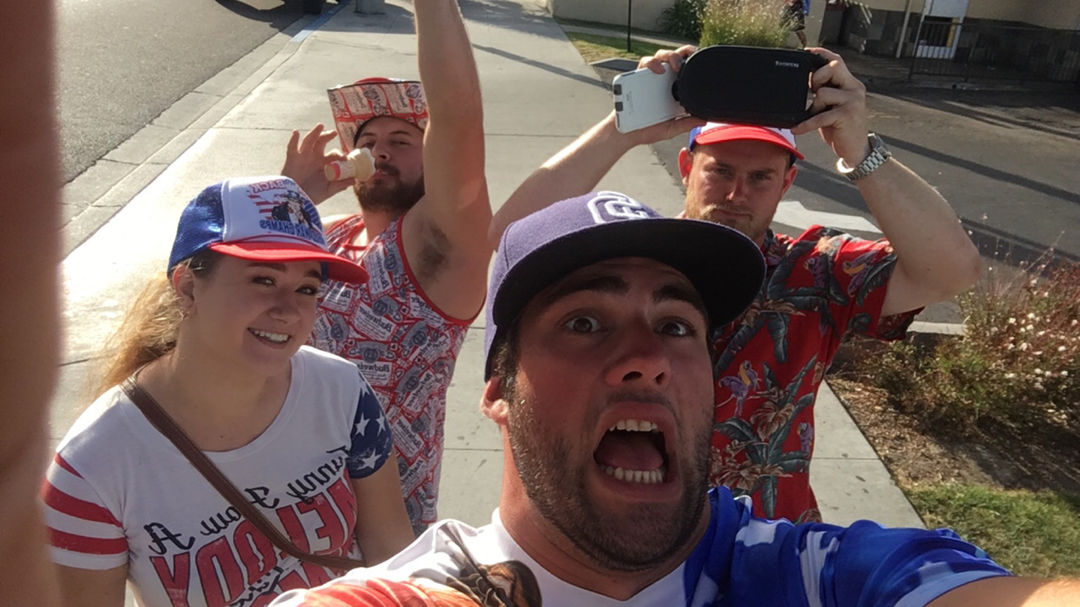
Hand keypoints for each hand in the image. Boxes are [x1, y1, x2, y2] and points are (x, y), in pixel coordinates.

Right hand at [281, 124, 349, 204]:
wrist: (294, 202)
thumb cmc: (311, 196)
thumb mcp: (328, 191)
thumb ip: (340, 185)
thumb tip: (354, 180)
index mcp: (324, 164)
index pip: (334, 155)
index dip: (339, 154)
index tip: (345, 158)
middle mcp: (314, 158)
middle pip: (321, 143)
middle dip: (327, 136)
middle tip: (334, 133)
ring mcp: (303, 157)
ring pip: (308, 141)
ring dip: (314, 133)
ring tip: (321, 126)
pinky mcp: (292, 159)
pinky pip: (292, 148)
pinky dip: (293, 140)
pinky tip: (296, 132)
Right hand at [625, 45, 705, 144]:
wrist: (626, 133)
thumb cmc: (646, 129)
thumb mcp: (670, 128)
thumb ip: (686, 124)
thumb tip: (704, 120)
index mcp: (674, 88)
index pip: (686, 67)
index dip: (694, 58)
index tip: (702, 59)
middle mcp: (663, 79)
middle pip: (675, 56)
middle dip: (684, 52)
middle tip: (690, 60)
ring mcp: (650, 76)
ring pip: (661, 55)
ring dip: (670, 55)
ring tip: (675, 65)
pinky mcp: (636, 76)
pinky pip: (644, 62)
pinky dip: (652, 63)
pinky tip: (658, 71)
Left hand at [791, 48, 870, 166]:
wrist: (856, 151)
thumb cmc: (841, 128)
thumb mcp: (832, 107)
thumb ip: (824, 92)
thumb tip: (806, 80)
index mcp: (850, 84)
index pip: (837, 61)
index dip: (821, 54)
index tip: (806, 52)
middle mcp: (855, 89)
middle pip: (833, 67)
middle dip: (816, 78)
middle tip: (812, 92)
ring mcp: (853, 101)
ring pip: (823, 93)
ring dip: (813, 106)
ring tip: (814, 116)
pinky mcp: (847, 116)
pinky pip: (820, 116)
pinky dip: (806, 124)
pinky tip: (797, 129)